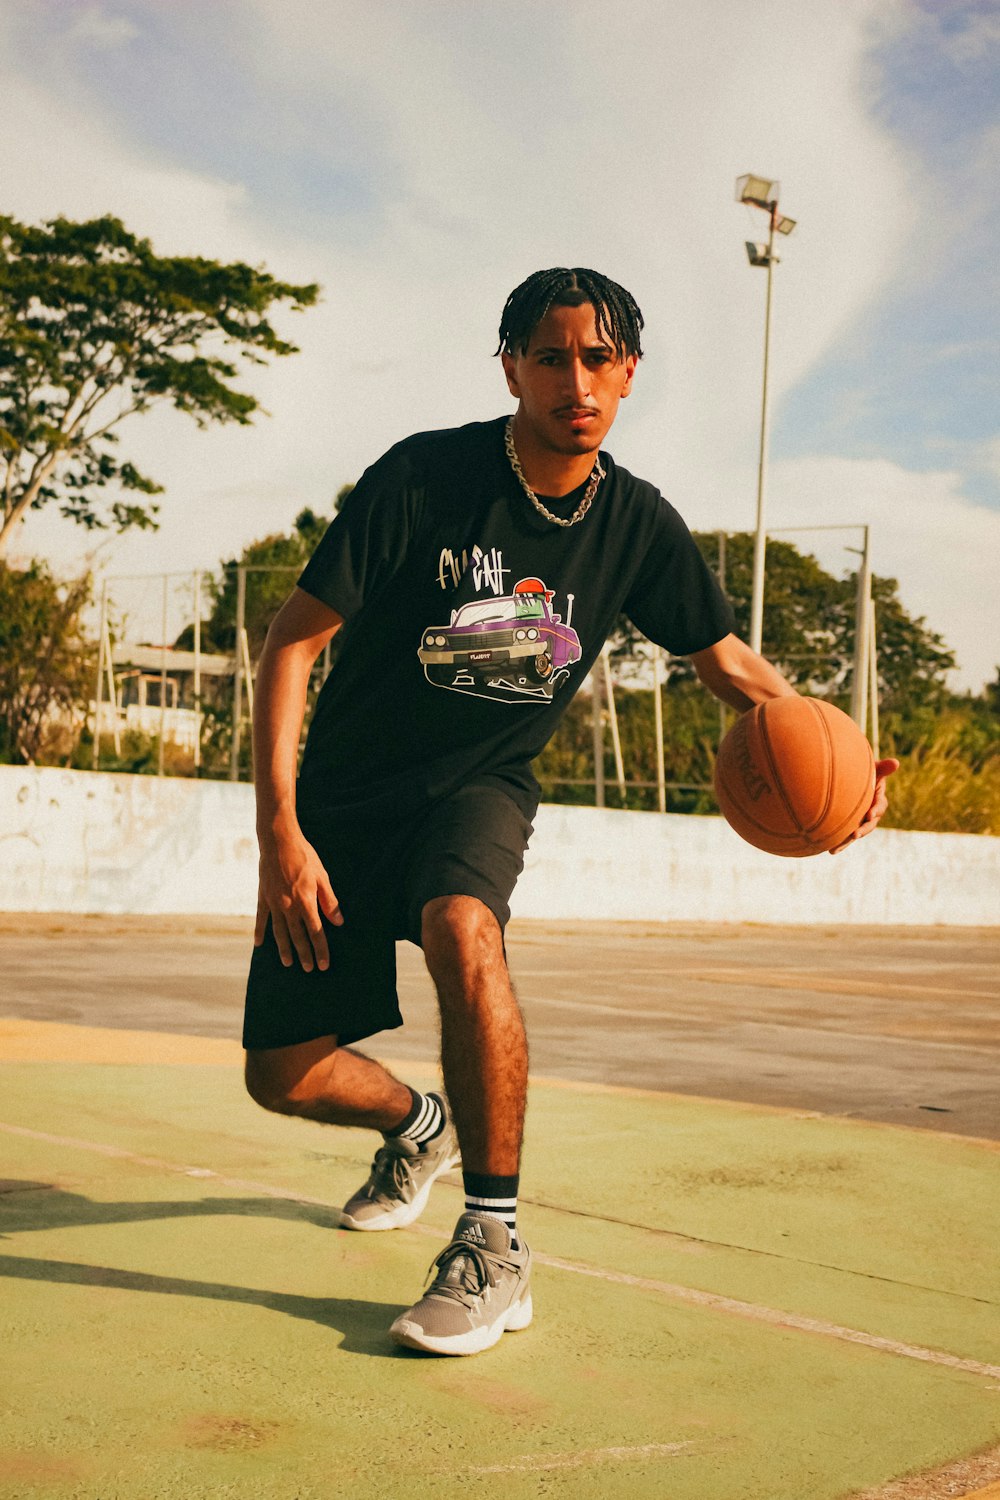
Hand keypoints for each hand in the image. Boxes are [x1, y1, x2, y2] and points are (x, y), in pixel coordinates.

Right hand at [255, 822, 342, 969]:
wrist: (279, 842)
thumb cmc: (304, 857)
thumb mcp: (322, 877)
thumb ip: (329, 901)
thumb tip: (338, 922)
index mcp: (306, 902)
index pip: (316, 932)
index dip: (321, 950)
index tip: (323, 964)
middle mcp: (289, 907)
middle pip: (298, 937)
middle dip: (304, 954)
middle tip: (308, 969)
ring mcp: (274, 903)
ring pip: (279, 932)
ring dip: (284, 949)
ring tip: (288, 963)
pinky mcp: (263, 897)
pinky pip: (261, 919)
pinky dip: (260, 932)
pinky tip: (259, 944)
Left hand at [829, 758, 899, 853]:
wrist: (849, 779)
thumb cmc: (863, 771)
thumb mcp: (873, 768)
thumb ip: (883, 768)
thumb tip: (896, 762)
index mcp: (878, 799)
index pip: (879, 805)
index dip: (876, 810)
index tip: (870, 814)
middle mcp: (871, 812)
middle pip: (870, 823)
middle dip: (863, 829)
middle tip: (855, 834)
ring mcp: (860, 819)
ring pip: (857, 832)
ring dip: (848, 841)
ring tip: (837, 848)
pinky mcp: (850, 825)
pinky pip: (846, 836)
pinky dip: (840, 843)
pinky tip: (831, 850)